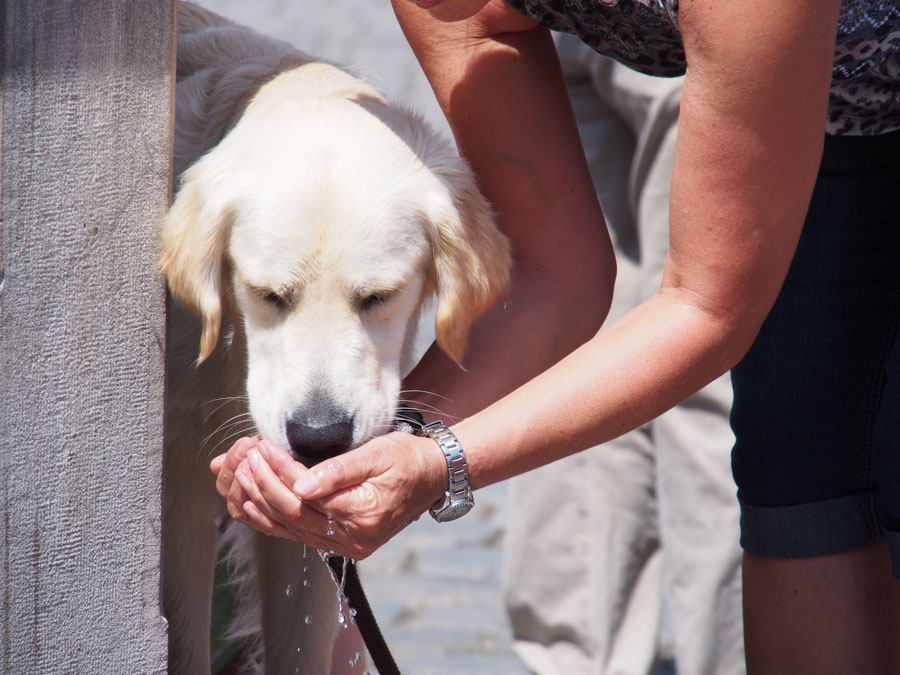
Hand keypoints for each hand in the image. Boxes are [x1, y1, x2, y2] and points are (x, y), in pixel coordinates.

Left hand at [210, 432, 446, 558]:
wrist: (435, 475)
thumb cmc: (409, 458)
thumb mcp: (377, 454)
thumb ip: (337, 470)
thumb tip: (300, 484)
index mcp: (362, 515)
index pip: (305, 496)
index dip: (278, 471)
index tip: (262, 448)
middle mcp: (353, 538)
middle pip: (292, 514)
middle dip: (263, 484)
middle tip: (246, 458)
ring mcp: (347, 545)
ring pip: (291, 529)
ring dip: (262, 502)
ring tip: (242, 477)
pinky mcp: (342, 542)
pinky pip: (299, 534)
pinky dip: (274, 520)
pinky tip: (254, 504)